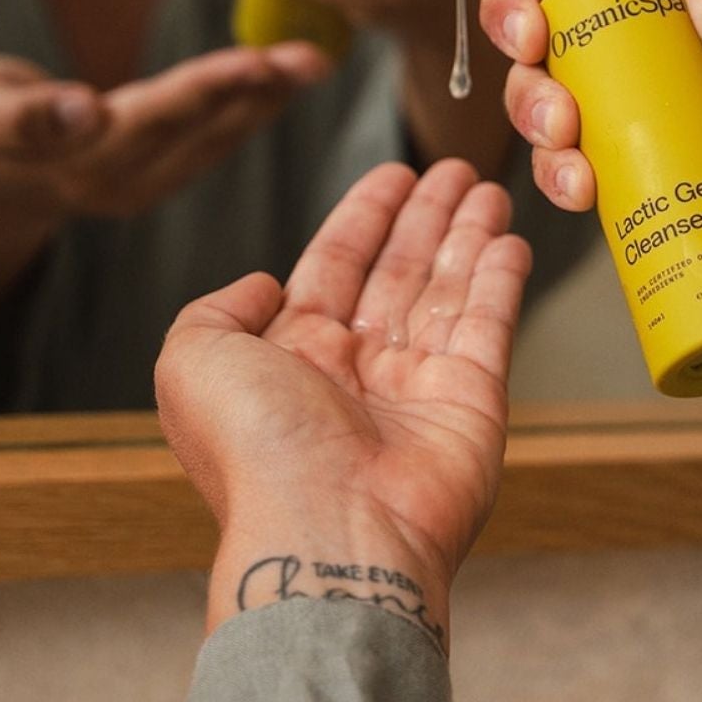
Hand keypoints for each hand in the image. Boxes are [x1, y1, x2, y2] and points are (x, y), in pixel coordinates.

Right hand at [0, 44, 327, 224]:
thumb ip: (25, 116)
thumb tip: (83, 110)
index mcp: (73, 159)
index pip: (149, 117)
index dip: (204, 91)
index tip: (255, 64)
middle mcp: (118, 181)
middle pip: (196, 129)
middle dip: (254, 90)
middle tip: (308, 57)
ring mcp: (142, 187)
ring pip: (214, 139)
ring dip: (266, 101)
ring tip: (312, 61)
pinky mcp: (159, 182)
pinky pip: (214, 143)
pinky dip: (251, 109)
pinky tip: (285, 80)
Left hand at [157, 161, 532, 651]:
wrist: (328, 530)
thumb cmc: (255, 452)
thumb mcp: (191, 360)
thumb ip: (218, 308)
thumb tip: (264, 285)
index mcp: (290, 358)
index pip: (333, 265)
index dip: (363, 217)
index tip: (392, 176)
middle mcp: (355, 372)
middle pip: (397, 273)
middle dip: (424, 219)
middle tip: (451, 170)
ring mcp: (416, 389)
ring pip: (446, 292)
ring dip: (467, 237)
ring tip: (488, 187)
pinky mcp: (471, 404)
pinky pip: (489, 326)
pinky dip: (501, 280)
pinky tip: (509, 239)